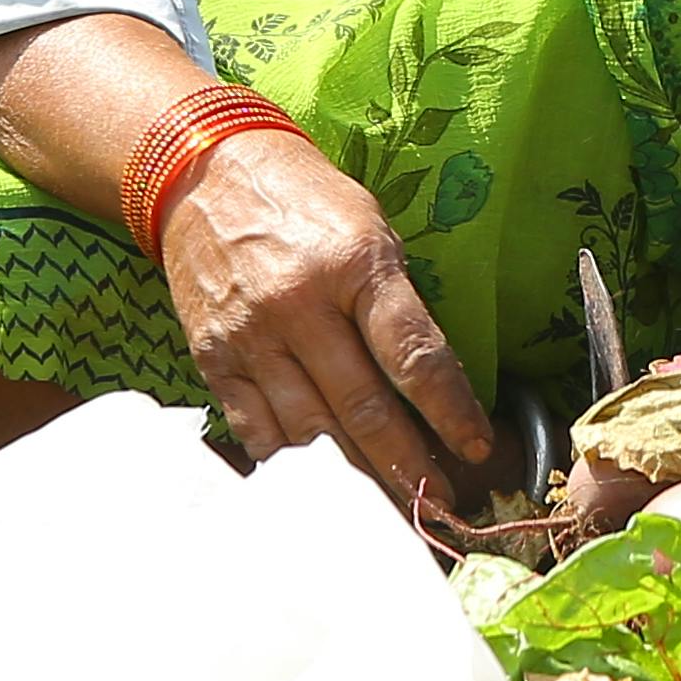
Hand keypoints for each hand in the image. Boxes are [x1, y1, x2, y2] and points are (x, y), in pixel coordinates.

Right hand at [158, 130, 494, 513]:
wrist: (203, 171)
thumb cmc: (304, 197)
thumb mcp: (370, 226)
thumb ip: (396, 300)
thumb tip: (432, 380)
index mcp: (354, 264)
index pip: (414, 355)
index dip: (451, 411)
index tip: (476, 447)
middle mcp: (300, 305)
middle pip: (365, 409)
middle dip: (410, 466)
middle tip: (442, 502)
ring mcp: (252, 337)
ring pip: (312, 432)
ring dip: (358, 480)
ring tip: (393, 509)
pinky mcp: (214, 359)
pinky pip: (258, 431)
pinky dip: (295, 466)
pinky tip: (324, 489)